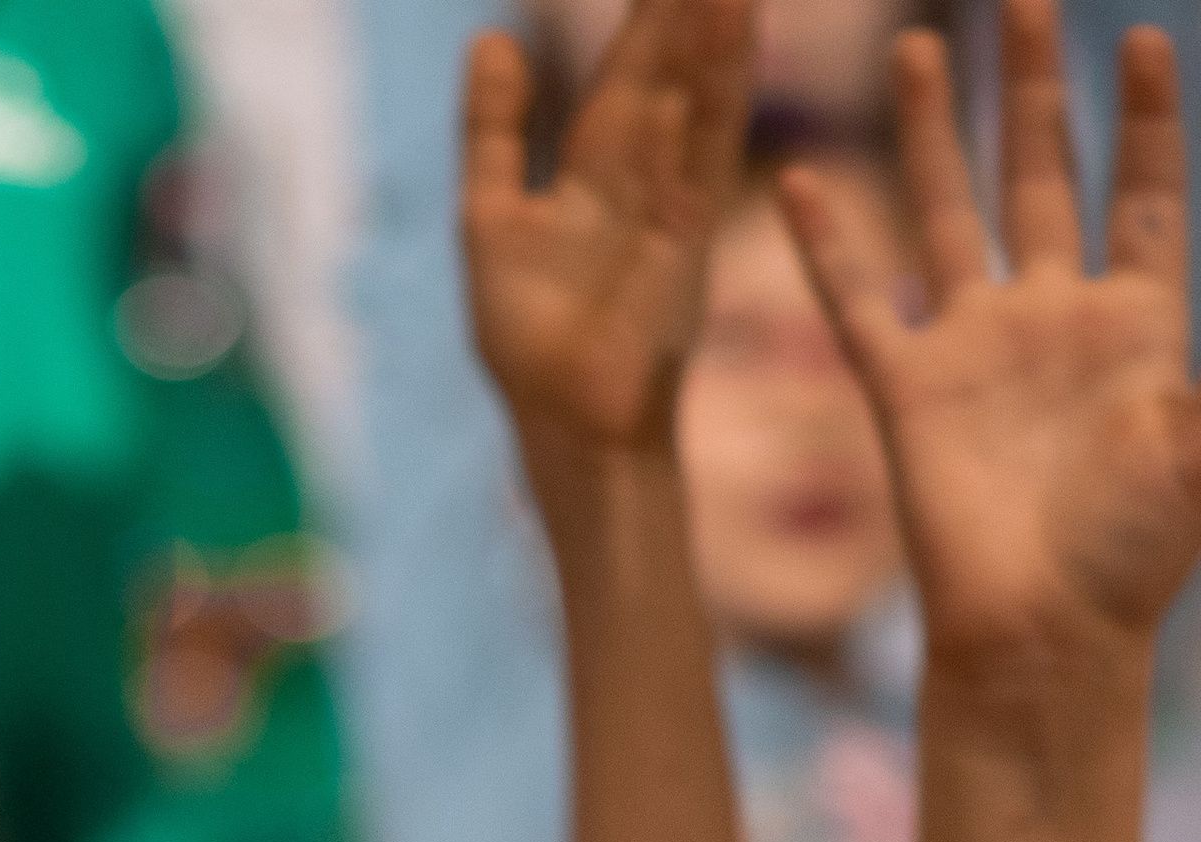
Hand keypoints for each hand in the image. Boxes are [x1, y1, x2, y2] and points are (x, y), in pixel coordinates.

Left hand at [463, 0, 751, 469]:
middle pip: (670, 70)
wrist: (560, 423)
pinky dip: (716, 91)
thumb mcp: (489, 216)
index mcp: (594, 170)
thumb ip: (493, 131)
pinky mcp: (686, 235)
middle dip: (687, 9)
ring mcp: (671, 203)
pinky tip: (730, 28)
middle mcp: (642, 177)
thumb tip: (493, 37)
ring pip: (698, 96)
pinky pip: (704, 148)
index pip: (626, 72)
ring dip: (716, 32)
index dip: (647, 13)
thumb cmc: (528, 341)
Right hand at [782, 6, 1200, 677]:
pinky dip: (830, 244)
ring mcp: (973, 351)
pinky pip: (859, 303)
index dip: (1146, 119)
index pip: (1144, 193)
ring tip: (921, 43)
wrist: (1039, 638)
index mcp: (1135, 326)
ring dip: (934, 130)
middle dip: (1034, 84)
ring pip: (947, 213)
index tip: (1146, 39)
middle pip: (1042, 172)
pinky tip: (800, 180)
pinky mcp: (906, 394)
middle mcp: (1051, 321)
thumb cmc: (1131, 558)